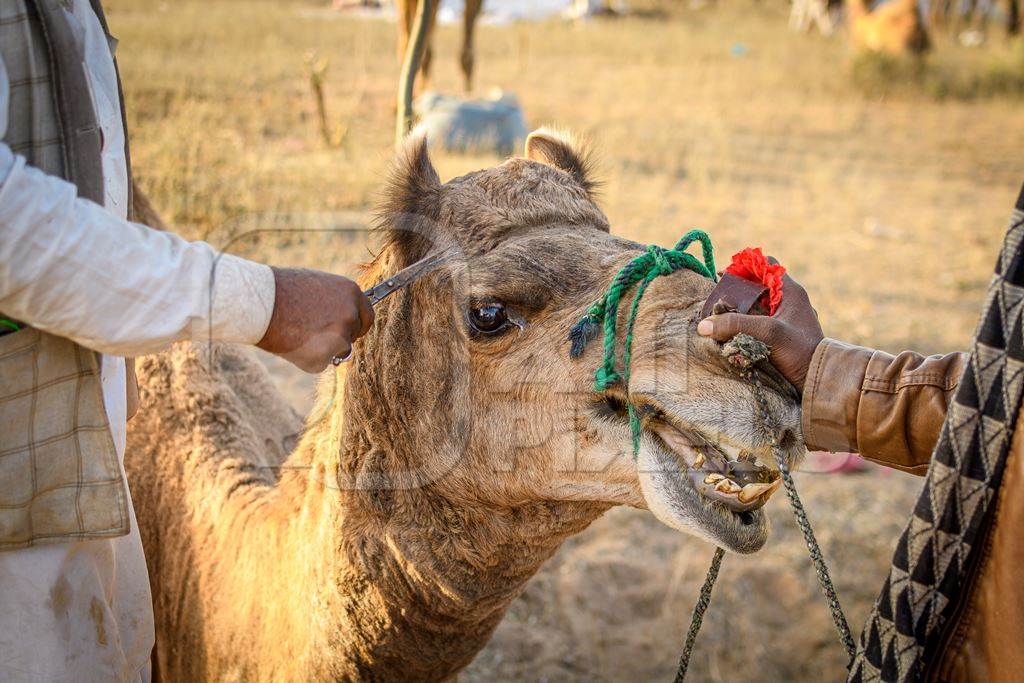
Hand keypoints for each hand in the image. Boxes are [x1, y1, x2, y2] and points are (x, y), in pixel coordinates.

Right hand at [257, 268, 373, 372]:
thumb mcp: (317, 286)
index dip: (358, 325)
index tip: (350, 331)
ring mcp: (340, 336)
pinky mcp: (325, 356)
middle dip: (341, 339)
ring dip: (322, 348)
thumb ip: (336, 302)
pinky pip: (320, 363)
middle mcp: (351, 314)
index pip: (367, 316)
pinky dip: (307, 359)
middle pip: (354, 335)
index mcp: (351, 292)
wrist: (260, 303)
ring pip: (337, 350)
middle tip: (318, 336)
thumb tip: (344, 317)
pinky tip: (292, 344)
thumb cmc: (282, 290)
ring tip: (296, 333)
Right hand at [697, 264, 822, 392]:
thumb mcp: (768, 333)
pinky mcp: (780, 334)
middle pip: (756, 285)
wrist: (819, 380)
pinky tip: (730, 332)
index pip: (765, 264)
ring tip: (718, 317)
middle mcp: (788, 301)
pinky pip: (757, 321)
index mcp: (790, 291)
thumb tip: (703, 325)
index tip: (723, 276)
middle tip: (716, 299)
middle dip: (735, 291)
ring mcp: (784, 318)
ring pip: (755, 305)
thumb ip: (736, 325)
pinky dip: (743, 323)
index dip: (744, 266)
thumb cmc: (799, 351)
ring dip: (737, 309)